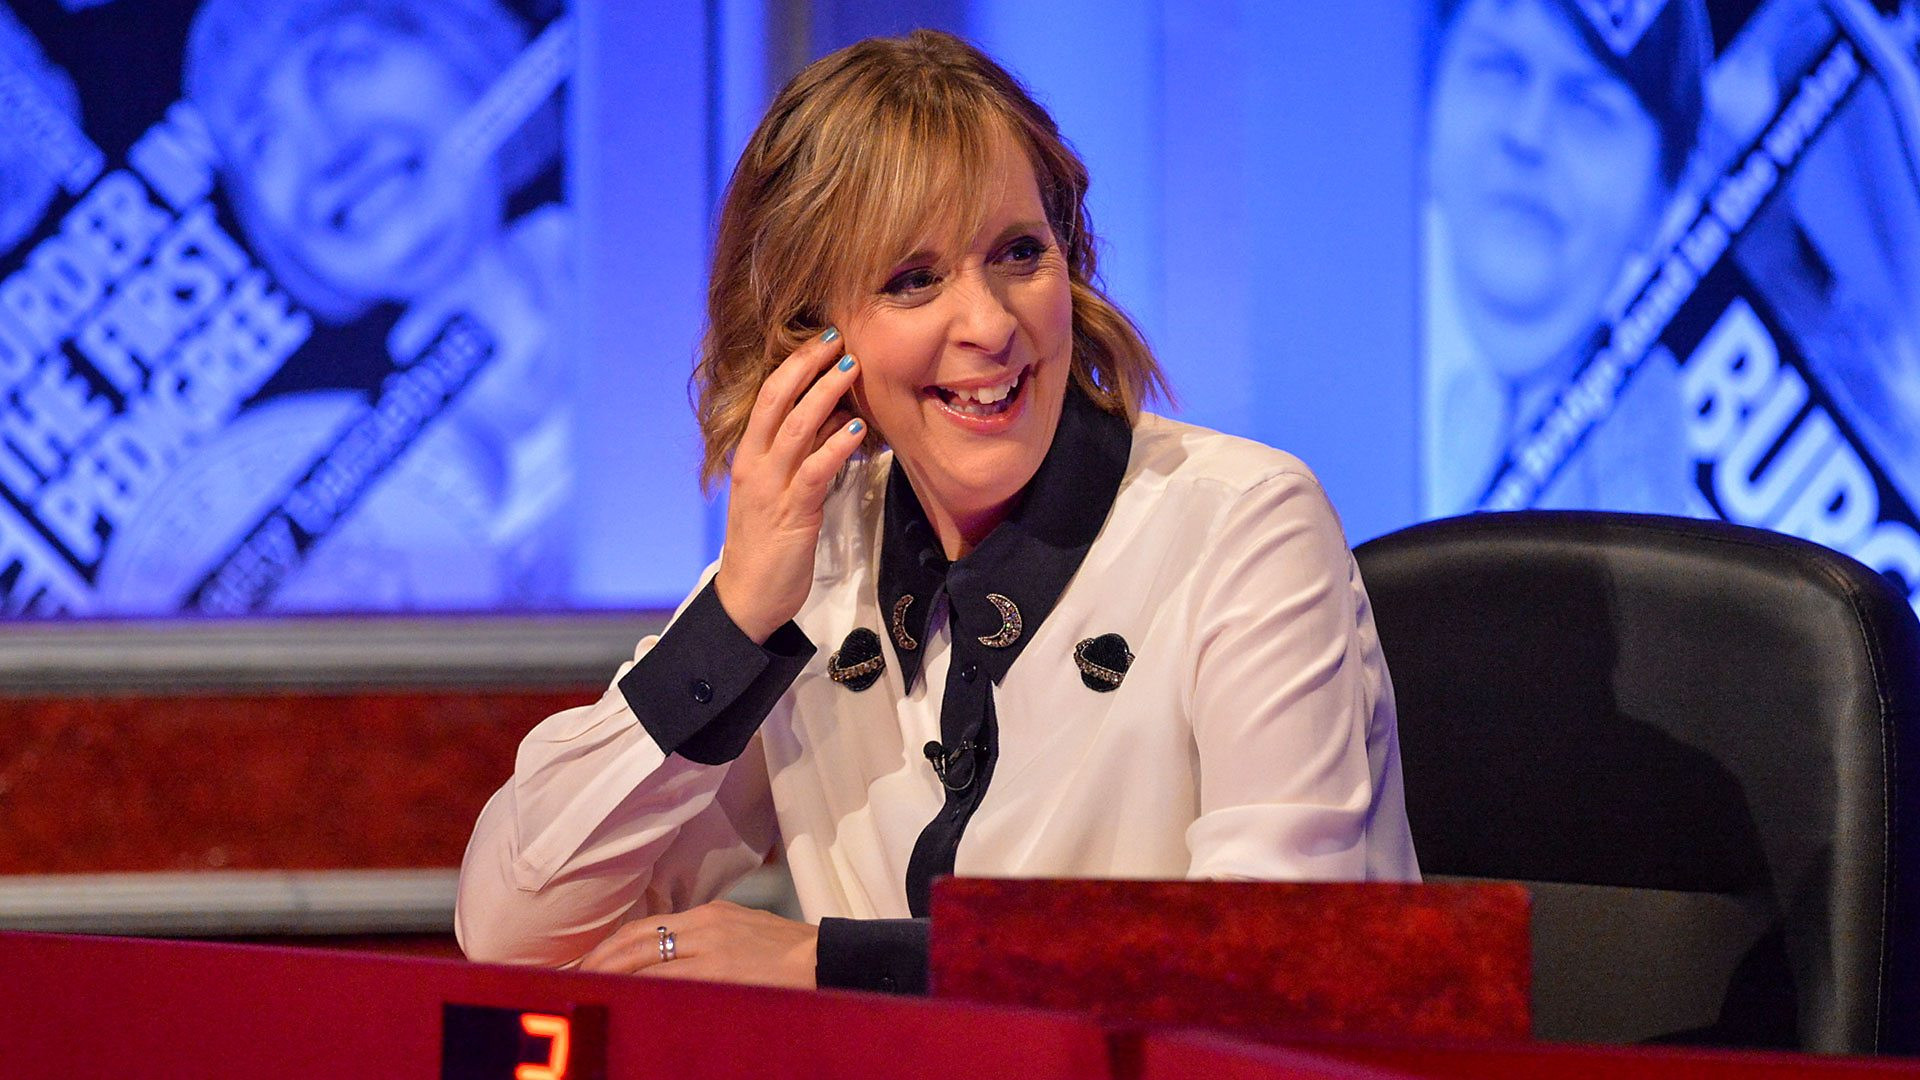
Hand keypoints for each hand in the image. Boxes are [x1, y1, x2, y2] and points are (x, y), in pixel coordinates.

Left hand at [578, 900, 818, 989]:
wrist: (827, 960)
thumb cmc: (791, 953)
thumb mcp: (746, 930)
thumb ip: (709, 938)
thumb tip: (673, 956)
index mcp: (710, 913)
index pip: (646, 927)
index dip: (612, 946)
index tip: (591, 963)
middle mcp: (704, 926)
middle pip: (636, 940)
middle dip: (601, 961)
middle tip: (575, 979)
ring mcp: (710, 949)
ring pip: (645, 960)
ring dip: (612, 977)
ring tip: (590, 991)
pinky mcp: (720, 973)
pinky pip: (668, 982)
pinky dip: (641, 990)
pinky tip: (625, 1001)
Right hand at [714, 330, 865, 642]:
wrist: (748, 597)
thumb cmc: (767, 544)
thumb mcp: (780, 490)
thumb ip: (801, 454)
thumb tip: (836, 418)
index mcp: (748, 457)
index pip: (767, 397)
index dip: (793, 365)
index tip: (821, 339)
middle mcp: (754, 466)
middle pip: (776, 401)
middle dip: (806, 366)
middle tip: (837, 339)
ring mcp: (770, 488)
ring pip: (795, 428)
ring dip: (825, 395)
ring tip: (851, 370)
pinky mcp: (792, 514)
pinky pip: (813, 471)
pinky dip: (835, 447)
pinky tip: (858, 430)